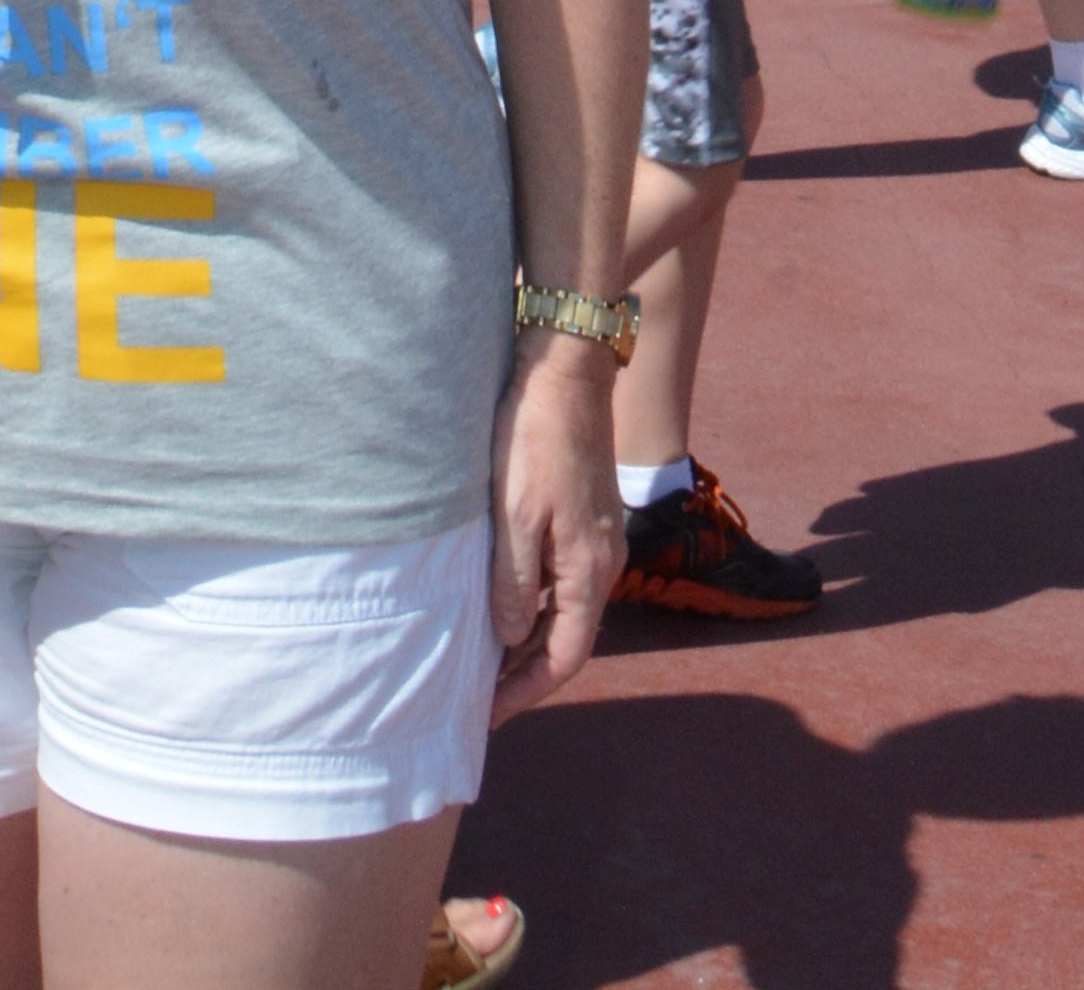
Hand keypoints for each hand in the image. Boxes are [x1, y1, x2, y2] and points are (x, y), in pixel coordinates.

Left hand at [486, 340, 623, 711]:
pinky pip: (562, 578)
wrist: (565, 371)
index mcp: (589, 571)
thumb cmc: (535, 439)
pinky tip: (504, 598)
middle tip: (481, 693)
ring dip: (529, 636)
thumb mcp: (515, 516)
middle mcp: (603, 562)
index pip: (564, 656)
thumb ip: (513, 583)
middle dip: (526, 670)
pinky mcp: (585, 516)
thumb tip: (509, 638)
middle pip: (567, 637)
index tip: (490, 713)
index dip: (528, 689)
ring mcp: (597, 538)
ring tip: (485, 656)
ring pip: (564, 607)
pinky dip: (534, 600)